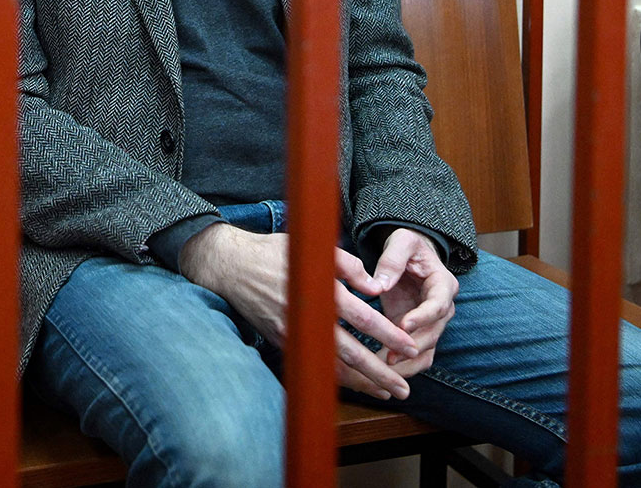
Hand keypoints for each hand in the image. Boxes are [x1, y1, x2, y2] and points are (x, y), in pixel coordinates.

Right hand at [178, 223, 418, 399]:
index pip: (361, 318)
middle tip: (405, 388)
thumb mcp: (314, 248)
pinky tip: (356, 383)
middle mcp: (307, 318)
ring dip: (361, 382)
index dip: (388, 334)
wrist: (230, 267)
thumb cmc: (274, 252)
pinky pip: (315, 364)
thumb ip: (347, 266)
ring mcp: (294, 335)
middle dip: (380, 372)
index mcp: (319, 291)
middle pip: (350, 353)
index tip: (410, 346)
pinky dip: (337, 377)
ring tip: (387, 392)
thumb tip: (374, 286)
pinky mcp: (284, 342)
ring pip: (332, 366)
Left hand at [369, 228, 458, 378]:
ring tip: (383, 370)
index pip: (438, 305)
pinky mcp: (418, 333)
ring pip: (427, 351)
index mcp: (443, 284)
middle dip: (412, 347)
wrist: (410, 256)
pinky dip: (402, 367)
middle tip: (389, 357)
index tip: (403, 326)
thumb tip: (380, 285)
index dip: (422, 317)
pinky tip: (381, 371)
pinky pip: (415, 356)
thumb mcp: (401, 242)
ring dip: (408, 364)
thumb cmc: (408, 246)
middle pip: (433, 333)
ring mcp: (431, 323)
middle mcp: (443, 307)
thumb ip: (392, 260)